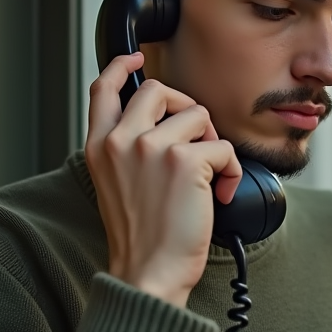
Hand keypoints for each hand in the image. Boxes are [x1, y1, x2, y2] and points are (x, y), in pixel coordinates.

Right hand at [85, 53, 242, 307]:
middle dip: (187, 110)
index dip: (122, 66)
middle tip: (197, 143)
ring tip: (209, 179)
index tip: (137, 58)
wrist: (148, 273)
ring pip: (199, 116)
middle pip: (160, 90)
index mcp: (99, 147)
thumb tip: (165, 124)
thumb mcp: (118, 186)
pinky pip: (223, 148)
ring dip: (213, 146)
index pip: (103, 89)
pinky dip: (232, 172)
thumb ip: (129, 150)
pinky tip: (221, 194)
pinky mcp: (183, 160)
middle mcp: (119, 140)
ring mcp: (149, 147)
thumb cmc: (142, 239)